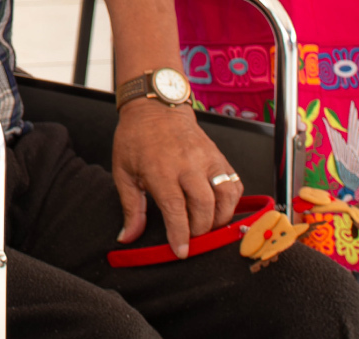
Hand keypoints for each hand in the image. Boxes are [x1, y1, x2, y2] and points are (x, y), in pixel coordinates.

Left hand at [111, 99, 240, 257]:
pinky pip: (235, 184)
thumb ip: (130, 207)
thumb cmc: (136, 138)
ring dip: (220, 218)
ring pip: (226, 197)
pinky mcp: (220, 157)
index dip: (181, 234)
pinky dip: (231, 202)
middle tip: (192, 237)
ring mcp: (208, 159)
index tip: (181, 250)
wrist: (156, 107)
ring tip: (206, 225)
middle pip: (205, 206)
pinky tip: (218, 208)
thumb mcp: (123, 171)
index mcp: (161, 169)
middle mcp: (188, 164)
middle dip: (201, 230)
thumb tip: (128, 236)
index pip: (176, 209)